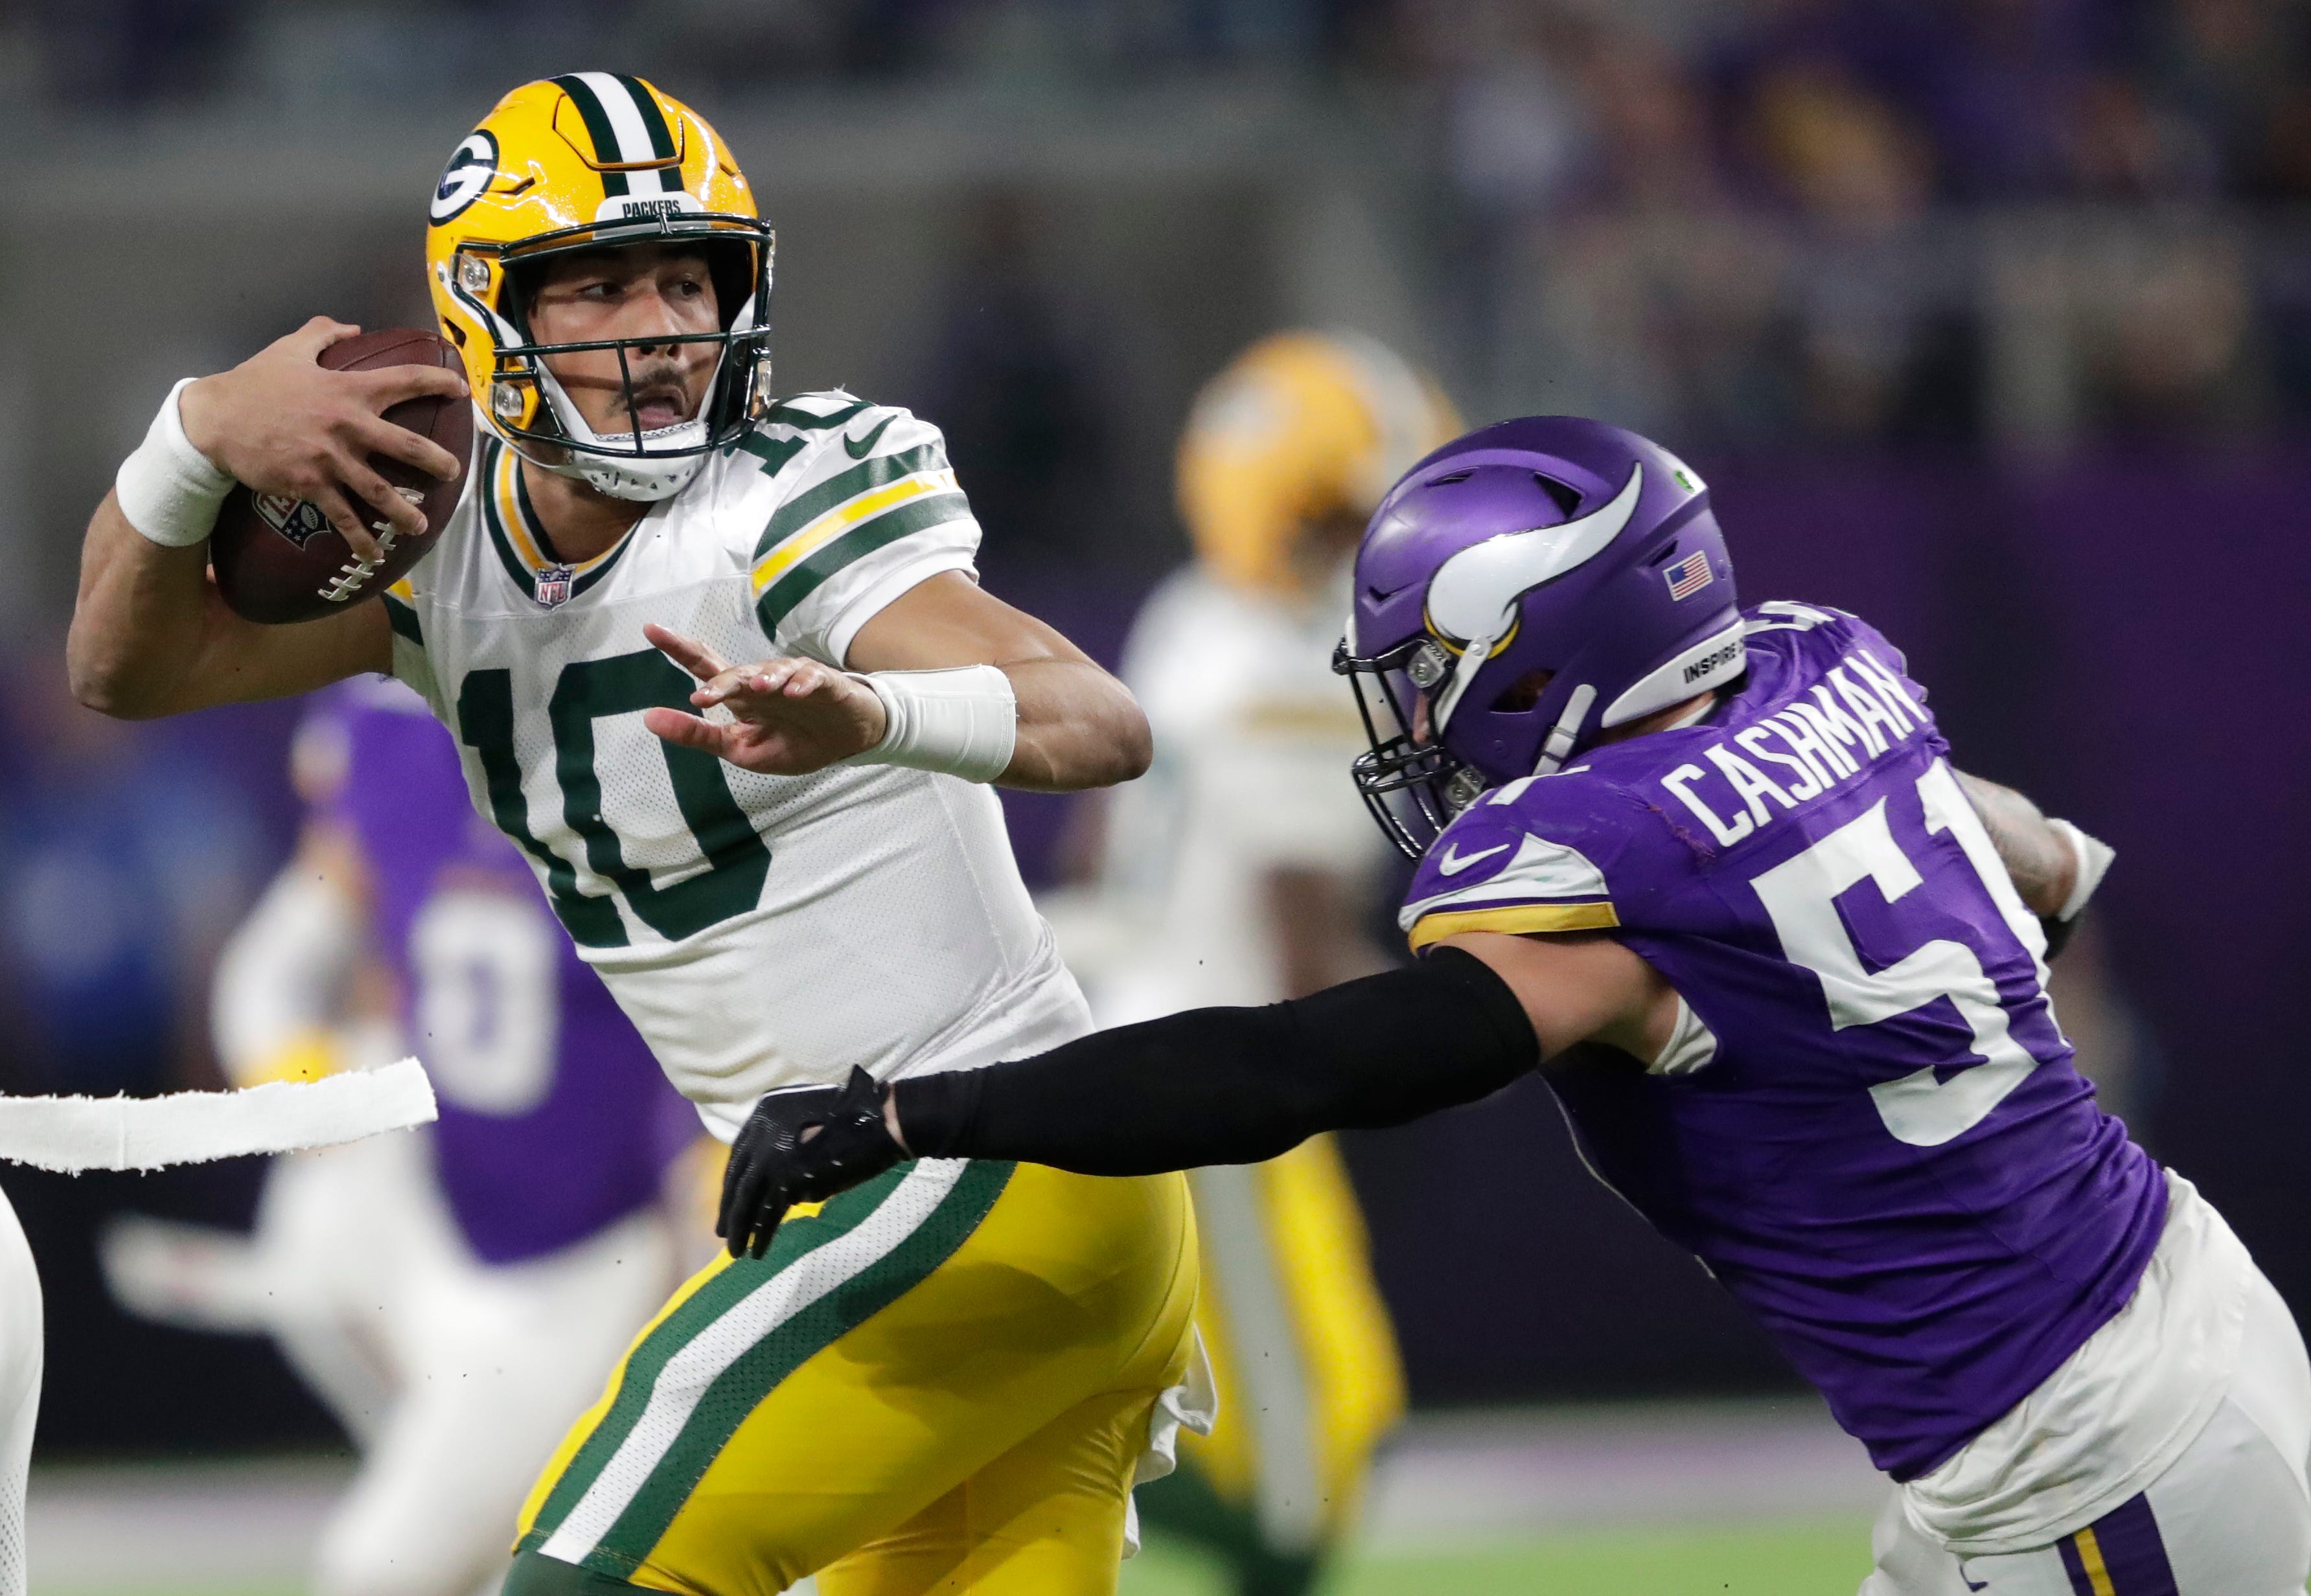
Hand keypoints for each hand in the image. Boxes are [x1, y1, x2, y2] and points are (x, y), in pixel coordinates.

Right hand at [177, 317, 467, 561]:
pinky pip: (344, 516)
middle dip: (437, 462)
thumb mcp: (289, 348)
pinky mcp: (311, 485)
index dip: (438, 384)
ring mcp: (331, 458)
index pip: (405, 381)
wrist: (215, 419)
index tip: (461, 393)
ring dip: (405, 512)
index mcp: (348, 389)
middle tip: (454, 473)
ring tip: (420, 525)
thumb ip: (323, 333)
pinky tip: (375, 554)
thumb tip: (352, 326)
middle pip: (407, 446)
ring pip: (381, 491)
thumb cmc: (254, 382)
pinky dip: (361, 538)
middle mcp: (348, 425)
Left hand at [641, 623, 888, 775]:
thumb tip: (649, 719)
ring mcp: (794, 680)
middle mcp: (763, 682)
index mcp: (740, 696)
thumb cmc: (791, 742)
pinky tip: (793, 693)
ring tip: (756, 688)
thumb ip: (696, 735)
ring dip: (764, 678)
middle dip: (721, 681)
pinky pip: (812, 678)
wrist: (844, 743)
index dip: (678, 648)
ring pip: (774, 671)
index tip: (651, 629)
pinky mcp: (825, 685)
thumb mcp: (738, 748)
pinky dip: (803, 683)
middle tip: (705, 697)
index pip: (705, 666)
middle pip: (737, 671)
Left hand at [719, 1067, 906, 1258]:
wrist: (882, 1122)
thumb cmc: (856, 1121)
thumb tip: (772, 1180)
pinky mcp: (788, 1178)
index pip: (738, 1154)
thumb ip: (785, 1140)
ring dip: (741, 1229)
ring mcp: (772, 1154)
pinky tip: (758, 1251)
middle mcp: (761, 1130)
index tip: (730, 1203)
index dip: (733, 1183)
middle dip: (729, 1209)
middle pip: (738, 1179)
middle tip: (723, 1234)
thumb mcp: (809, 1118)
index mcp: (764, 1111)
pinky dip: (762, 1235)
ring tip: (736, 1251)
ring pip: (747, 1200)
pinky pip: (768, 1213)